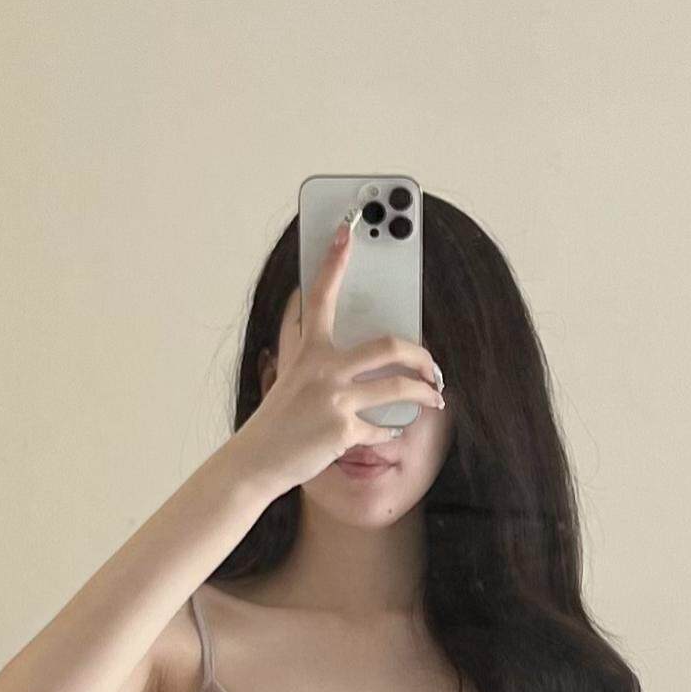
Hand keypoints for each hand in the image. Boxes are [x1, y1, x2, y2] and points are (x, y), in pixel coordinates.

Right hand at [242, 210, 445, 494]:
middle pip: (389, 346)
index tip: (347, 231)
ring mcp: (335, 399)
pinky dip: (388, 431)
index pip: (321, 296)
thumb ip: (319, 359)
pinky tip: (386, 432)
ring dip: (425, 393)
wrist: (256, 461)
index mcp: (308, 350)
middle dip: (422, 354)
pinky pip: (383, 427)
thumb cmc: (278, 420)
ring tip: (434, 397)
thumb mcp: (292, 378)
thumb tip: (364, 354)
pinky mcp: (343, 430)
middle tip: (433, 364)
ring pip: (399, 387)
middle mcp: (323, 368)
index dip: (334, 261)